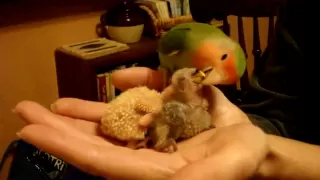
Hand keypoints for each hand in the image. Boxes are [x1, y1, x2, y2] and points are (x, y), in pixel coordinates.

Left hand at [14, 67, 268, 179]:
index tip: (32, 132)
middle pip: (95, 142)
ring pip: (109, 123)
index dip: (66, 146)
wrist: (249, 144)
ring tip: (52, 106)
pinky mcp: (161, 114)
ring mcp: (150, 133)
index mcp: (152, 172)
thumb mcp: (224, 170)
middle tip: (25, 113)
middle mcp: (143, 154)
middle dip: (59, 129)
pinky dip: (126, 90)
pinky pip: (137, 101)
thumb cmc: (240, 159)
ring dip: (81, 113)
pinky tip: (119, 82)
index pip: (101, 161)